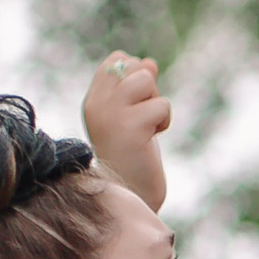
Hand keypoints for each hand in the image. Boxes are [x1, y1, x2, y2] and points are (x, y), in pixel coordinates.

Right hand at [83, 53, 170, 207]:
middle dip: (149, 89)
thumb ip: (138, 89)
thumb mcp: (133, 117)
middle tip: (143, 120)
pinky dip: (164, 121)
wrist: (131, 197)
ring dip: (157, 104)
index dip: (136, 74)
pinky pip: (161, 105)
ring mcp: (111, 114)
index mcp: (93, 101)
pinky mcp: (130, 127)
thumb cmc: (133, 158)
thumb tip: (150, 62)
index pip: (115, 61)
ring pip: (145, 79)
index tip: (136, 105)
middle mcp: (97, 104)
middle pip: (133, 66)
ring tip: (147, 128)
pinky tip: (151, 140)